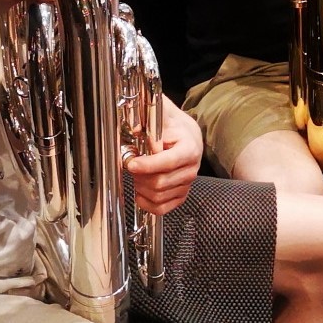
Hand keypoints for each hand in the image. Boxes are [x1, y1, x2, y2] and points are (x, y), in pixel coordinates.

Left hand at [125, 97, 201, 214]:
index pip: (167, 162)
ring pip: (158, 196)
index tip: (130, 163)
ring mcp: (187, 184)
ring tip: (137, 175)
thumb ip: (150, 118)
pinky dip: (147, 204)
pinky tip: (140, 192)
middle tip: (131, 165)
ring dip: (141, 187)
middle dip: (140, 176)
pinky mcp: (181, 195)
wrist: (187, 134)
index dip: (147, 165)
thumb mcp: (162, 114)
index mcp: (189, 148)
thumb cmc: (173, 125)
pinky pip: (162, 208)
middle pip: (160, 182)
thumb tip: (136, 129)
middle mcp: (191, 169)